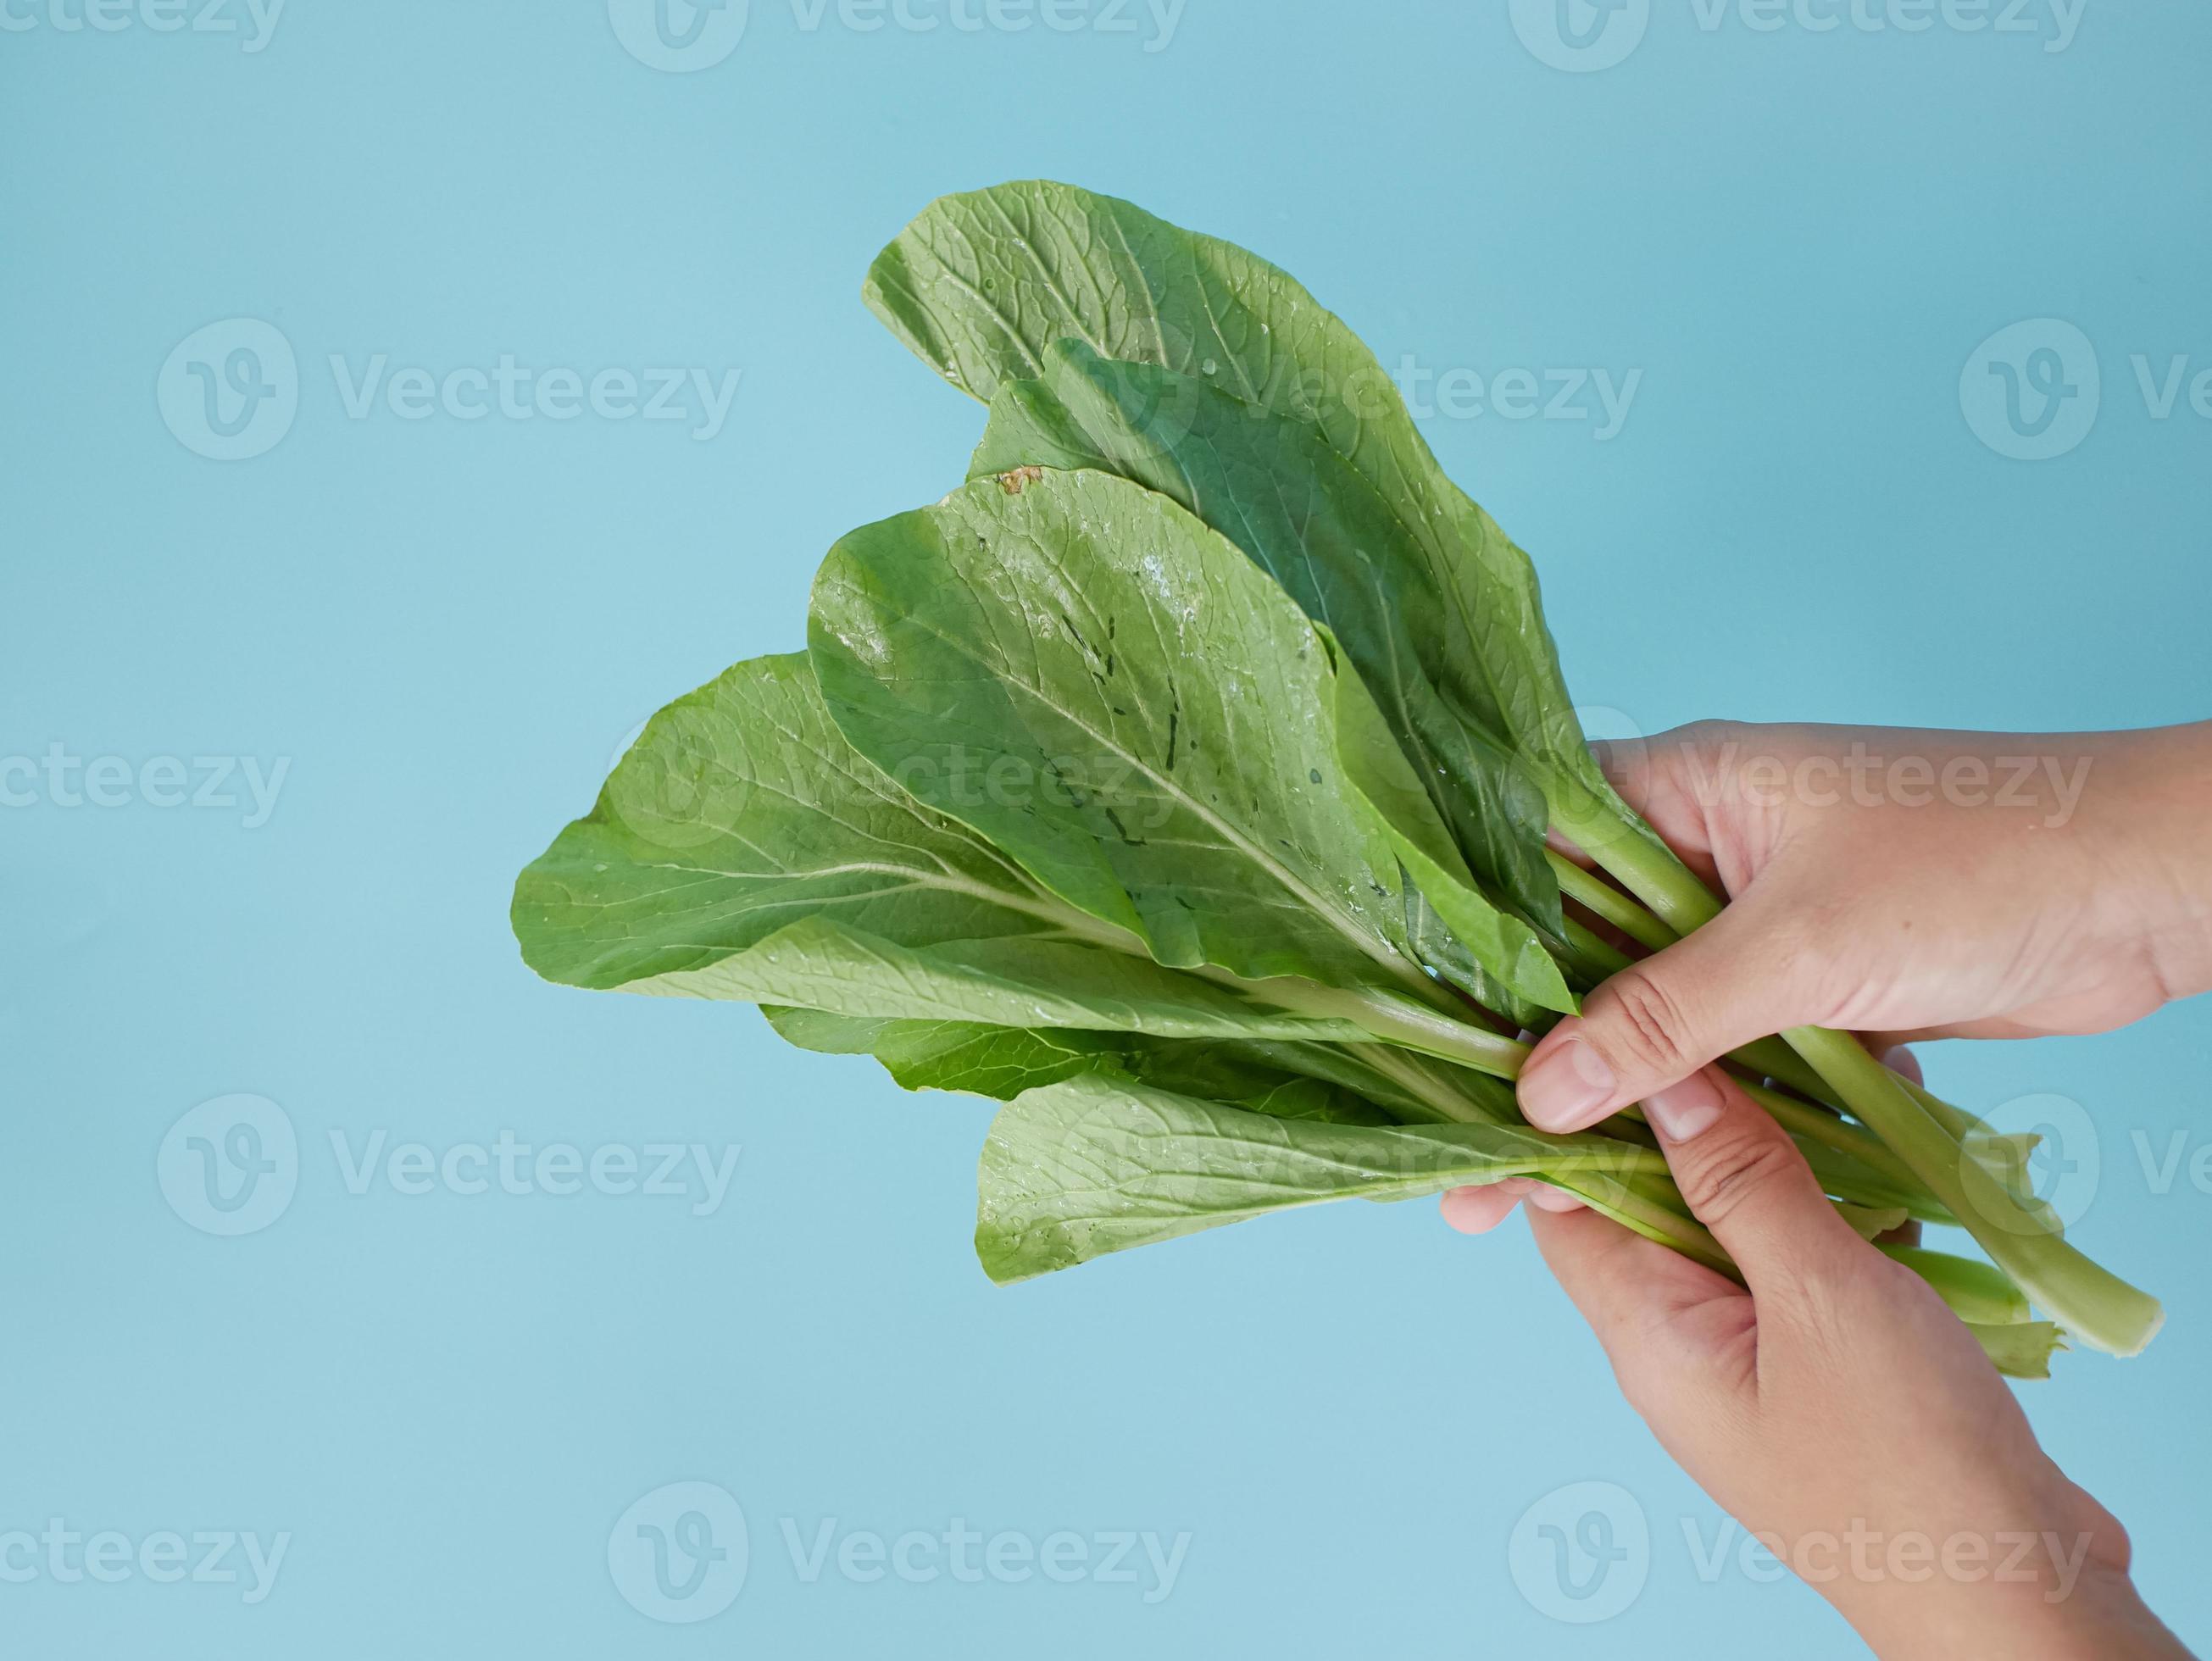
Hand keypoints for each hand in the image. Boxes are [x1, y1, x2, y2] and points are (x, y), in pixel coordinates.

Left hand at [1500, 1062, 2187, 1656]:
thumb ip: (1740, 1184)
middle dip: (1689, 1117)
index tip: (1606, 1028)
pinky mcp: (1819, 1369)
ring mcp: (1748, 1359)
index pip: (1562, 1200)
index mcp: (1645, 1330)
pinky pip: (1795, 1264)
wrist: (2010, 1595)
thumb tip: (1660, 1084)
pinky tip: (1878, 1169)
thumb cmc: (1908, 1464)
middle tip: (1741, 1033)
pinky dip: (1826, 1210)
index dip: (1572, 1116)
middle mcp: (1678, 1344)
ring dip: (1770, 1158)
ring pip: (1729, 1224)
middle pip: (1647, 1200)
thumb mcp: (1820, 1296)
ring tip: (1820, 1080)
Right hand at [1517, 719, 2211, 1139]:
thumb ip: (1661, 1020)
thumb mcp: (1800, 946)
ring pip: (1648, 1007)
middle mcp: (1700, 848)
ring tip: (1535, 1180)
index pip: (1532, 853)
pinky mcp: (1807, 982)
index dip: (1472, 943)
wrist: (2148, 890)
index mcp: (1681, 788)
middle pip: (1578, 947)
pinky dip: (1693, 1099)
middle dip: (1530, 1043)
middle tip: (1468, 1146)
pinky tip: (1640, 1165)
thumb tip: (1538, 1095)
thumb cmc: (1982, 863)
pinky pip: (1720, 1044)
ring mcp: (1755, 917)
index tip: (1420, 1033)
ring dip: (1612, 1085)